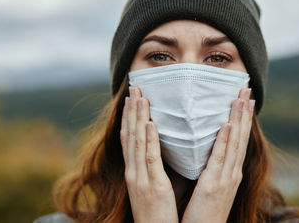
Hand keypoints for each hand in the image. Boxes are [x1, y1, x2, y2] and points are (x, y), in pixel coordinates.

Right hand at [120, 86, 178, 222]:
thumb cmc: (160, 215)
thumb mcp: (155, 188)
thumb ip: (157, 169)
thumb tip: (168, 150)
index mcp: (135, 173)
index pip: (130, 139)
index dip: (130, 118)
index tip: (133, 98)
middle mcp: (134, 172)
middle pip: (130, 136)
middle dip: (131, 111)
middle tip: (133, 88)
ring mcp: (140, 179)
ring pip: (137, 142)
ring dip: (137, 118)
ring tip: (139, 96)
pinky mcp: (152, 186)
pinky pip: (149, 159)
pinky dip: (147, 140)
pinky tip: (148, 123)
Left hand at [181, 88, 254, 222]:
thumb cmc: (202, 212)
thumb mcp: (208, 186)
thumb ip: (208, 167)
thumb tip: (200, 147)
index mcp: (229, 172)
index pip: (237, 139)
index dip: (242, 119)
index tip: (244, 99)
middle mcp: (231, 172)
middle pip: (240, 137)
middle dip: (244, 112)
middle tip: (247, 89)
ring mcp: (226, 179)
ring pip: (234, 143)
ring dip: (238, 120)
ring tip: (241, 98)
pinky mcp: (215, 186)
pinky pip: (221, 159)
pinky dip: (226, 141)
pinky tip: (229, 125)